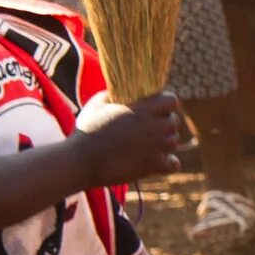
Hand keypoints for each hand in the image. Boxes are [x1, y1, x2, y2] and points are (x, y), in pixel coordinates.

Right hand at [74, 91, 188, 187]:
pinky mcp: (152, 166)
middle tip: (149, 128)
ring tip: (148, 144)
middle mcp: (154, 127)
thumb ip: (113, 94)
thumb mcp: (97, 104)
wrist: (81, 160)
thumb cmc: (86, 130)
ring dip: (164, 142)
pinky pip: (173, 163)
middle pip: (174, 121)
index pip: (172, 100)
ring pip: (173, 141)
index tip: (156, 108)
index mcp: (143, 109)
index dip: (165, 104)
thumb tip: (119, 88)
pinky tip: (156, 161)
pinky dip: (167, 162)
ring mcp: (156, 147)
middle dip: (164, 123)